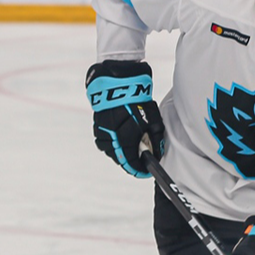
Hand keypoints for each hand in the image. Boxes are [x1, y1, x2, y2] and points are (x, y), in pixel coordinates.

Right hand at [85, 60, 165, 177]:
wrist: (118, 82)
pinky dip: (113, 142)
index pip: (130, 163)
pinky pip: (105, 140)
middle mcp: (111, 139)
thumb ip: (155, 139)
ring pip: (111, 150)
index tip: (144, 172)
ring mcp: (101, 132)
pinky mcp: (97, 125)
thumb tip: (157, 154)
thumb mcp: (152, 120)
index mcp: (124, 139)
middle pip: (120, 159)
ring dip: (120, 151)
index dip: (138, 169)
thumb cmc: (138, 101)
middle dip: (130, 161)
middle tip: (140, 160)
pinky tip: (120, 136)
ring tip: (130, 147)